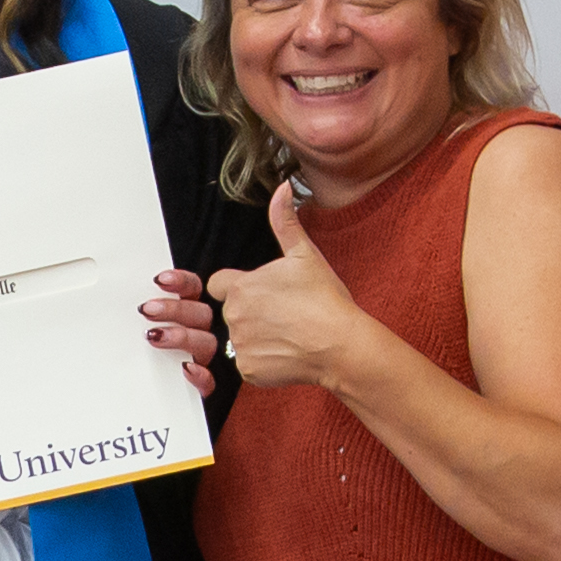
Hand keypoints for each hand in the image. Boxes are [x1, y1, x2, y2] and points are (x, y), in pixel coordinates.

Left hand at [137, 266, 220, 388]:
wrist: (134, 399)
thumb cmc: (133, 355)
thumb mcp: (129, 329)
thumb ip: (131, 313)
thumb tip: (112, 300)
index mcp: (185, 313)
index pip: (193, 290)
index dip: (181, 281)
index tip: (159, 280)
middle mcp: (197, 332)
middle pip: (201, 313)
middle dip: (175, 309)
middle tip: (147, 310)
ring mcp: (200, 358)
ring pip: (207, 342)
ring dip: (182, 336)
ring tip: (155, 337)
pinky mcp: (199, 386)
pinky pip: (208, 380)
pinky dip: (199, 374)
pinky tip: (185, 368)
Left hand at [205, 189, 371, 392]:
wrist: (341, 345)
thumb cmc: (326, 302)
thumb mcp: (306, 255)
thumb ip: (285, 222)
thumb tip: (283, 189)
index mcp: (242, 286)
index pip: (220, 284)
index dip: (238, 286)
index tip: (260, 292)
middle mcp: (235, 315)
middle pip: (231, 312)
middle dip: (250, 312)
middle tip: (282, 314)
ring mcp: (240, 345)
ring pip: (240, 338)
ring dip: (256, 336)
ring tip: (288, 333)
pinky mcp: (249, 370)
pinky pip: (248, 364)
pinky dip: (263, 361)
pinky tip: (288, 352)